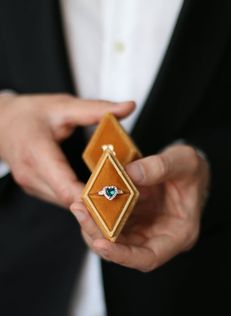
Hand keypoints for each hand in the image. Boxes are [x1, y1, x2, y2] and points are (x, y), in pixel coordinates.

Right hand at [0, 93, 134, 206]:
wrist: (2, 123)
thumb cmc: (31, 114)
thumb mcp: (64, 105)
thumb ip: (96, 109)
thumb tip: (128, 107)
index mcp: (37, 153)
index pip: (66, 187)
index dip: (91, 197)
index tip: (118, 195)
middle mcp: (31, 175)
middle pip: (69, 200)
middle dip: (97, 201)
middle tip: (126, 195)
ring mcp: (32, 185)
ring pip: (66, 204)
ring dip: (89, 202)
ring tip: (115, 194)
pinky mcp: (35, 189)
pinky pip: (60, 199)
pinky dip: (79, 198)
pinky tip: (96, 190)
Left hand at [71, 145, 209, 271]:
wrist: (185, 168)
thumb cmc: (191, 170)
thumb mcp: (184, 161)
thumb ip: (161, 166)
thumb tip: (130, 174)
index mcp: (177, 234)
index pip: (148, 257)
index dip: (123, 255)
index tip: (101, 242)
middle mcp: (157, 236)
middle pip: (124, 249)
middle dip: (98, 234)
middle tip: (81, 212)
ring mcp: (142, 228)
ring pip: (113, 237)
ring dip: (94, 223)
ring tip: (79, 204)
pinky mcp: (131, 217)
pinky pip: (111, 219)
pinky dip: (98, 211)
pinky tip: (88, 196)